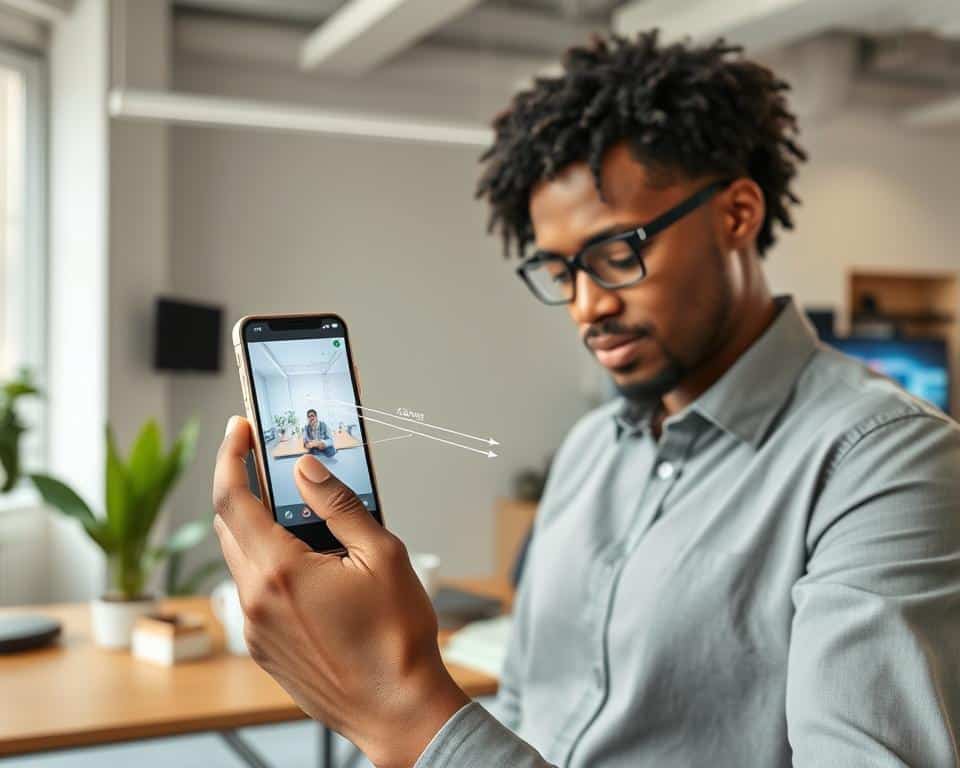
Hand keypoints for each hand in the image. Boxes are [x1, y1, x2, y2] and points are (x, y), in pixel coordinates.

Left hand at [213, 416, 468, 767]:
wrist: (397, 710)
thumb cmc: (397, 637)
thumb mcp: (381, 556)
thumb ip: (339, 505)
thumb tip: (307, 469)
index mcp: (280, 571)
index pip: (233, 498)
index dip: (231, 456)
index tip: (239, 429)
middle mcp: (255, 600)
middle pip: (230, 526)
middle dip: (246, 490)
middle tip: (277, 469)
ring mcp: (255, 628)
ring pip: (240, 560)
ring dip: (259, 529)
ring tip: (302, 519)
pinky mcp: (264, 648)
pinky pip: (254, 592)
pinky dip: (270, 566)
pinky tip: (311, 567)